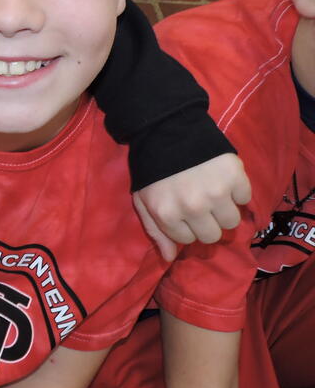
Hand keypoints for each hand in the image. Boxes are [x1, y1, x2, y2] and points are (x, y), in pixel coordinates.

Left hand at [133, 153, 250, 260]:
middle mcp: (193, 207)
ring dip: (223, 209)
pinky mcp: (235, 176)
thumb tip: (169, 258)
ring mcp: (216, 192)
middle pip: (213, 235)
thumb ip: (155, 231)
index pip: (189, 240)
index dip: (186, 226)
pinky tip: (223, 179)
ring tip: (212, 192)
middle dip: (206, 222)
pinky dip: (237, 191)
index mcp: (167, 214)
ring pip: (232, 221)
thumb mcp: (144, 200)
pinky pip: (245, 198)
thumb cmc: (152, 169)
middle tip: (200, 204)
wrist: (167, 129)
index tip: (182, 212)